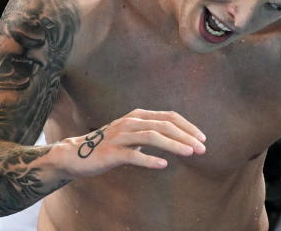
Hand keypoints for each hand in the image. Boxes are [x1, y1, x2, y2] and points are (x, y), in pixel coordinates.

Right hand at [57, 109, 205, 178]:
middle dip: (185, 136)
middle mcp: (129, 122)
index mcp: (137, 116)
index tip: (202, 138)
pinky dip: (149, 159)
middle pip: (163, 125)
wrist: (78, 155)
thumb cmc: (110, 146)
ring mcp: (120, 136)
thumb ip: (151, 133)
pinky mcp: (112, 152)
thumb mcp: (133, 135)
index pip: (168, 116)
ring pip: (151, 136)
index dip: (187, 126)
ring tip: (189, 153)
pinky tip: (163, 164)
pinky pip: (133, 155)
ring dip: (173, 144)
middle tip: (202, 149)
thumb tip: (179, 139)